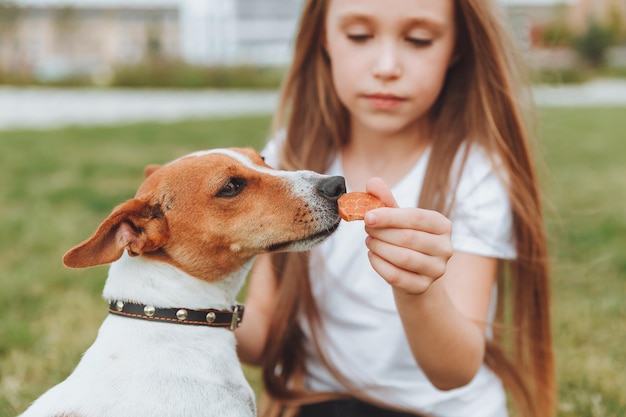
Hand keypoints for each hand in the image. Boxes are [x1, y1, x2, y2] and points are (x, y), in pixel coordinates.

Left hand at [363, 177, 452, 295]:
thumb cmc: (405, 238)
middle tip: (366, 228)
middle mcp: (445, 248)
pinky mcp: (423, 287)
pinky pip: (397, 276)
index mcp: (442, 225)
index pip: (416, 217)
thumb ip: (386, 200)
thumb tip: (372, 182)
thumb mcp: (398, 218)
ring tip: (369, 241)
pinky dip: (379, 265)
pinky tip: (372, 256)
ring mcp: (437, 270)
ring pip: (403, 258)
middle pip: (409, 238)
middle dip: (382, 232)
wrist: (412, 272)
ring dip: (379, 248)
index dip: (390, 216)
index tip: (368, 216)